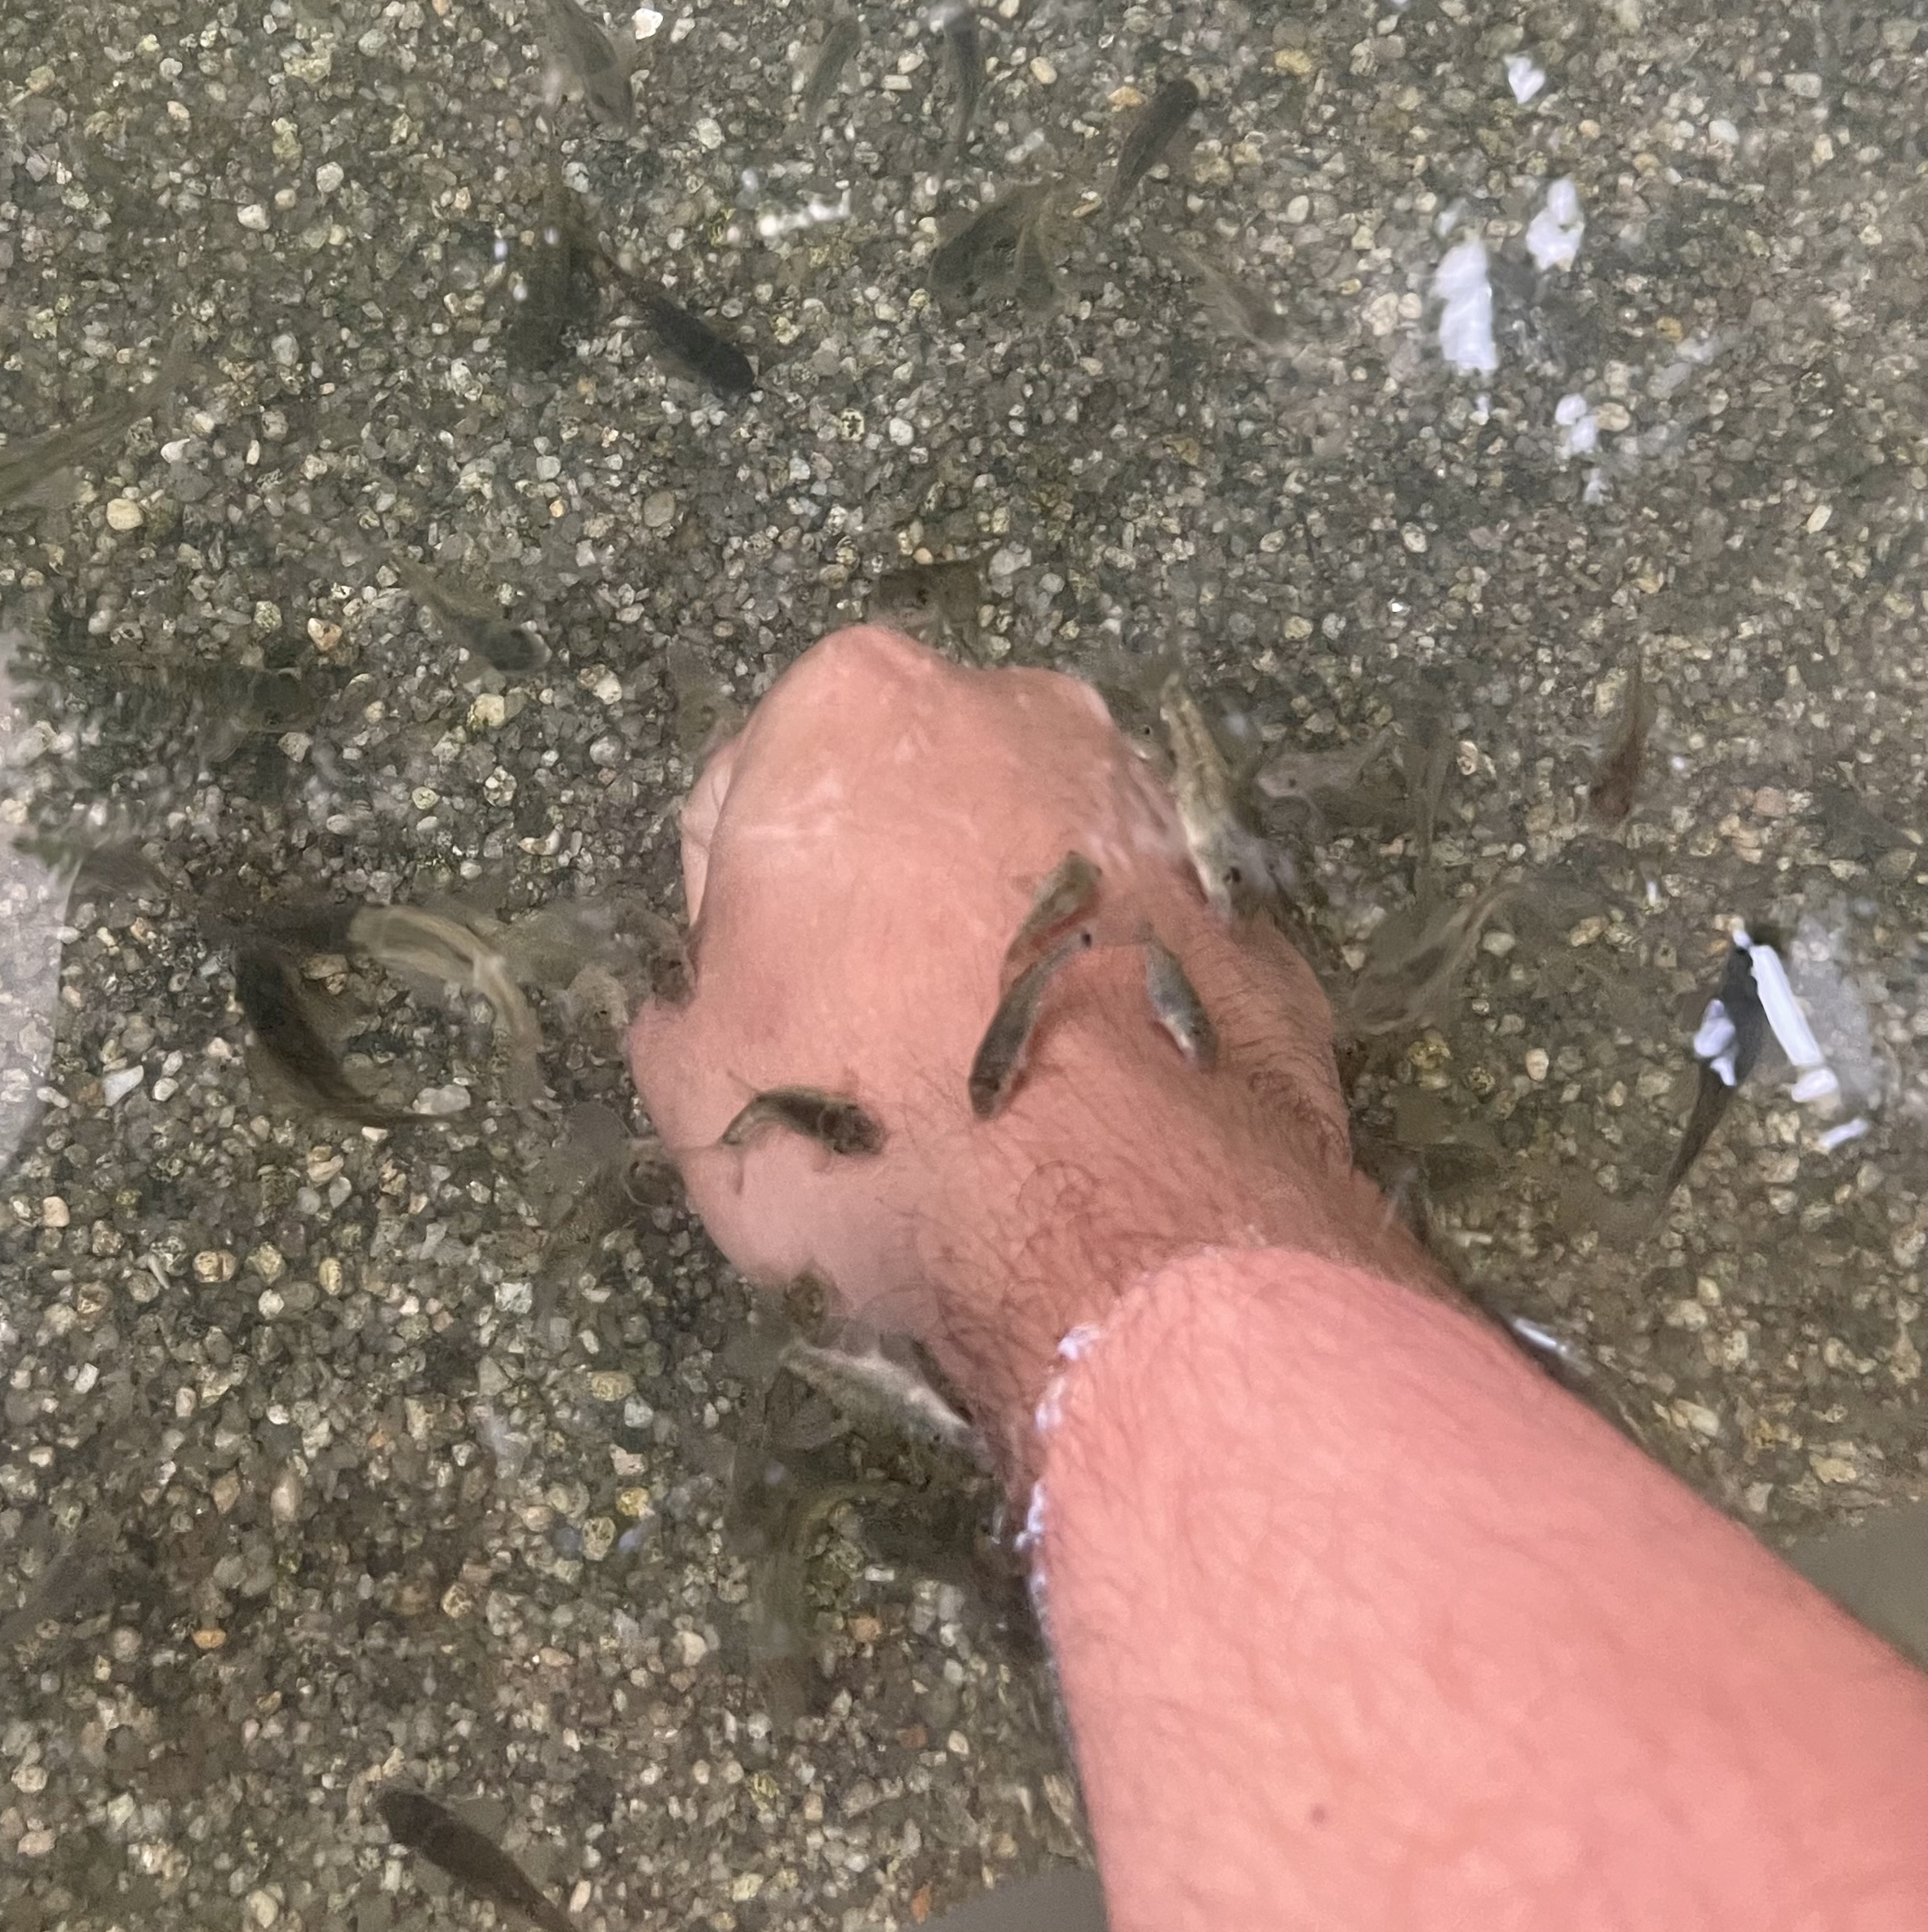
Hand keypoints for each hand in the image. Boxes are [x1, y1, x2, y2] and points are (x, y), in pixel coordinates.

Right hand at [628, 626, 1440, 1475]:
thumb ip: (687, 1006)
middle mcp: (1012, 709)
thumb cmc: (869, 1118)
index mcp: (850, 704)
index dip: (735, 924)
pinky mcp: (1245, 908)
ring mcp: (1146, 800)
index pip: (743, 801)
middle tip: (862, 1049)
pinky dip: (1098, 997)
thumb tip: (704, 1009)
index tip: (755, 1020)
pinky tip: (1075, 1106)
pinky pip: (1128, 942)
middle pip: (898, 808)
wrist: (1123, 1226)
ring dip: (992, 944)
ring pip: (1024, 864)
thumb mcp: (691, 1078)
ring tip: (976, 1092)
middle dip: (877, 903)